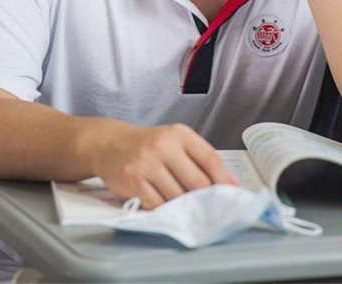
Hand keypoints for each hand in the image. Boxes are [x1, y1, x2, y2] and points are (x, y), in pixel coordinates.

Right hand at [88, 120, 238, 207]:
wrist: (110, 143)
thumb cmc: (148, 144)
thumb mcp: (175, 142)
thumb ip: (201, 159)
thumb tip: (231, 182)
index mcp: (179, 134)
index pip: (210, 158)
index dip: (224, 179)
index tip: (231, 193)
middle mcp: (163, 145)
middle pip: (197, 181)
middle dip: (205, 197)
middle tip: (209, 207)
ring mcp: (147, 162)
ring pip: (177, 196)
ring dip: (183, 205)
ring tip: (183, 204)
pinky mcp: (133, 179)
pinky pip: (157, 203)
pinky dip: (163, 207)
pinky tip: (162, 202)